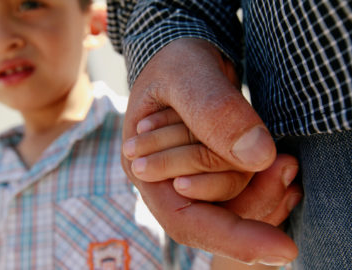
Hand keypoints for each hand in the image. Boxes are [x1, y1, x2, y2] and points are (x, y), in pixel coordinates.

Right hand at [122, 38, 295, 264]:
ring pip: (236, 204)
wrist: (185, 61)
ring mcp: (193, 178)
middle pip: (216, 215)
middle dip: (256, 198)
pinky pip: (246, 189)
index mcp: (144, 167)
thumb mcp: (186, 73)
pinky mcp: (216, 170)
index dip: (231, 238)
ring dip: (266, 187)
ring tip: (288, 163)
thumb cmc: (174, 62)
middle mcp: (167, 181)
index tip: (283, 249)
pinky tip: (283, 167)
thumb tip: (258, 156)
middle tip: (288, 164)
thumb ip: (213, 110)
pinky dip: (269, 182)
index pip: (184, 218)